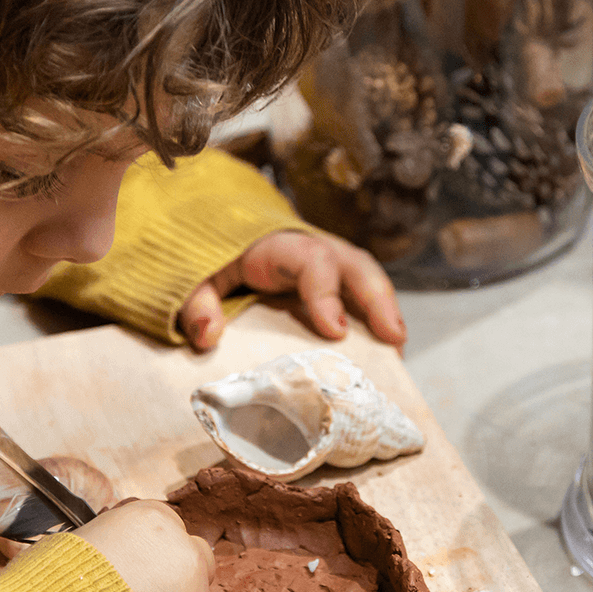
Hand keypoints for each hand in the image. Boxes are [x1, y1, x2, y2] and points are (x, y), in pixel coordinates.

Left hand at [178, 230, 405, 350]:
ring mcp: (328, 264)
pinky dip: (378, 319)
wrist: (221, 240)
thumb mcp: (194, 277)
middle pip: (354, 263)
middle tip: (393, 337)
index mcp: (277, 245)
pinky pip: (363, 295)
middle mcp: (311, 248)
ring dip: (387, 311)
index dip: (327, 293)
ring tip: (397, 350)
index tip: (335, 330)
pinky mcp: (334, 281)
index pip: (312, 260)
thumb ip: (197, 302)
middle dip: (377, 298)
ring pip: (367, 278)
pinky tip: (387, 351)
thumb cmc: (211, 262)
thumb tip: (207, 335)